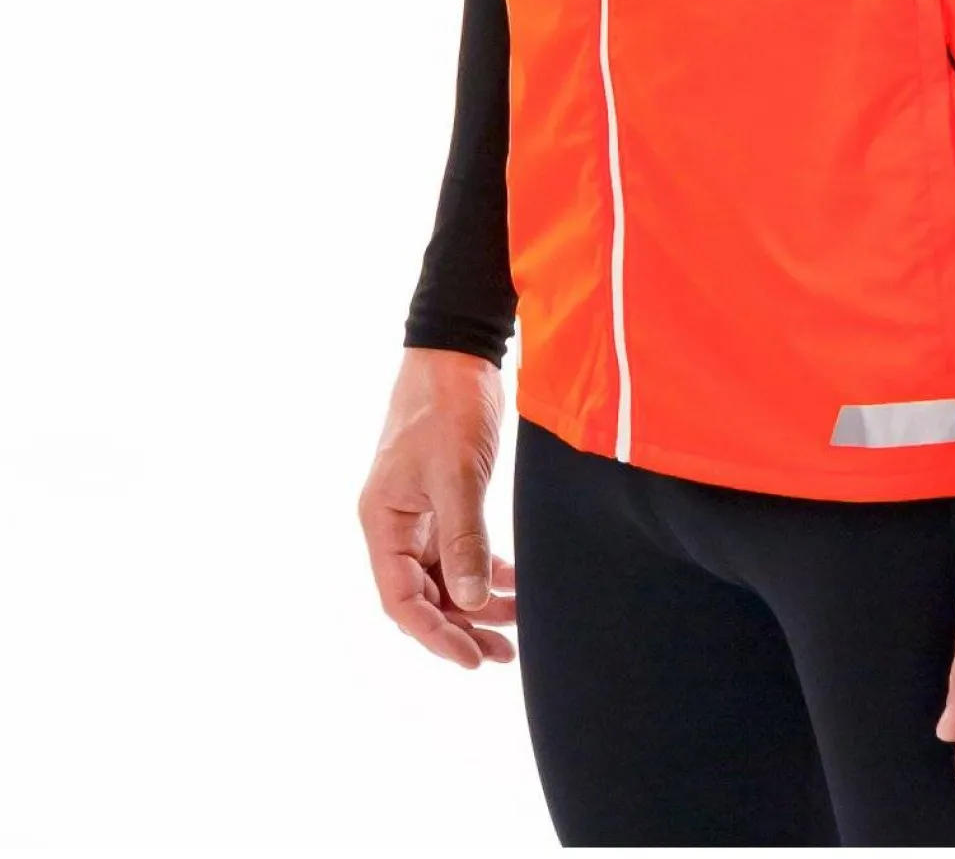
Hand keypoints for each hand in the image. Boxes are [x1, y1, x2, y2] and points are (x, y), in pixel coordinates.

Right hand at [357, 347, 517, 669]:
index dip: (435, 635)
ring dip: (476, 603)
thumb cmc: (448, 407)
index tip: (472, 658)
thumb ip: (463, 539)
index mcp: (383, 522)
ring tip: (515, 626)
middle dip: (460, 628)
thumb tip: (469, 601)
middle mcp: (394, 524)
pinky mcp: (443, 498)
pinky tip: (512, 583)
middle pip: (422, 596)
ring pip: (443, 576)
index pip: (401, 600)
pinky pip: (457, 550)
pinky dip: (483, 570)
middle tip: (502, 655)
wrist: (457, 352)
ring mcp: (418, 512)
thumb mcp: (457, 474)